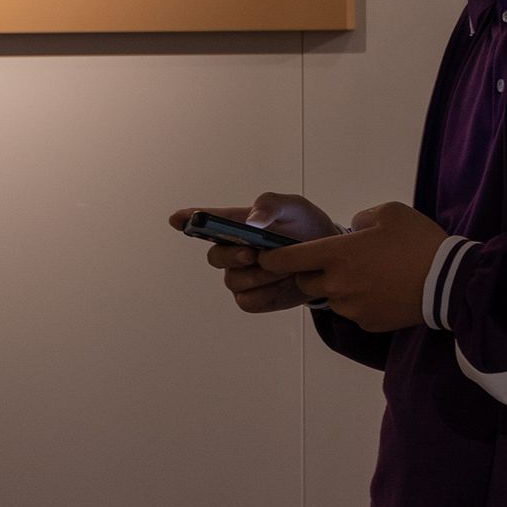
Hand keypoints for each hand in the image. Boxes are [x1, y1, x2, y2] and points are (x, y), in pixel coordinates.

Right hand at [168, 192, 340, 314]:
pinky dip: (269, 294)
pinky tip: (286, 283)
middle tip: (254, 253)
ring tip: (286, 267)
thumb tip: (252, 220)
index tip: (176, 219)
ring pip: (234, 282)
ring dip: (261, 276)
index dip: (188, 220)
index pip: (205, 221)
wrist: (330, 257)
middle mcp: (232, 251)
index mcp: (238, 224)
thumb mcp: (295, 207)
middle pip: (215, 257)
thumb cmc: (306, 227)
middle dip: (232, 256)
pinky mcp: (252, 298)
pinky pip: (249, 301)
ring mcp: (240, 276)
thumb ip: (272, 205)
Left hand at [252, 202, 446, 333]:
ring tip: (367, 276)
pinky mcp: (366, 323)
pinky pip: (352, 311)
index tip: (266, 256)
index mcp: (337, 254)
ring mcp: (350, 307)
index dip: (272, 258)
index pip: (288, 259)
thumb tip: (353, 229)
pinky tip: (381, 290)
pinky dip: (359, 301)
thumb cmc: (417, 241)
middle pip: (304, 281)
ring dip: (337, 287)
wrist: (447, 282)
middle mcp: (336, 283)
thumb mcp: (389, 212)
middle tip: (332, 261)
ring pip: (330, 297)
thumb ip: (361, 219)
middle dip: (310, 272)